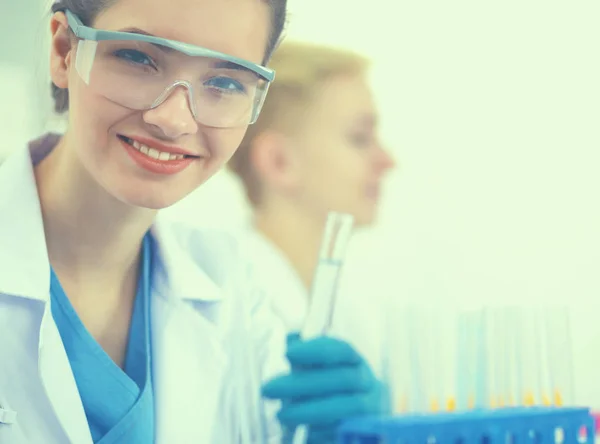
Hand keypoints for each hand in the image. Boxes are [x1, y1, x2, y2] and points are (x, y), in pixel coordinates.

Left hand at [261, 333, 389, 442]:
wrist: (358, 421)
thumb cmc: (330, 390)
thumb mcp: (318, 369)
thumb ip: (305, 354)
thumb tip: (292, 337)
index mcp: (355, 362)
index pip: (341, 350)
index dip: (316, 350)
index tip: (287, 353)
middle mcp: (367, 384)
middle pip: (341, 379)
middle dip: (303, 383)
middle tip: (268, 389)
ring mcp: (370, 410)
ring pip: (345, 407)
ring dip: (309, 410)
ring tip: (281, 414)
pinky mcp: (364, 432)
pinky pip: (344, 431)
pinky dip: (320, 431)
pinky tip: (299, 431)